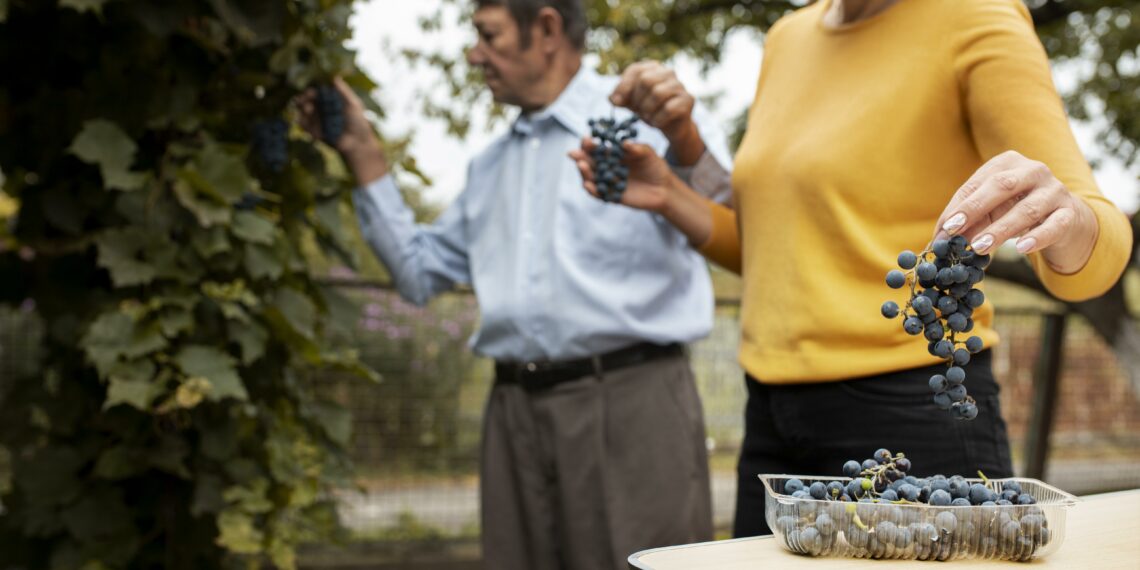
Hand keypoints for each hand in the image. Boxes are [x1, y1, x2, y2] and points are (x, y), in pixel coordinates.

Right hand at [295, 77, 378, 156]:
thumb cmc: (358, 121)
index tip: (311, 92)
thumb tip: (335, 77)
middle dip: (303, 99)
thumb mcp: (353, 104)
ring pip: (303, 112)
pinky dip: (301, 122)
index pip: (316, 92)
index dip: (311, 91)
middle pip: (306, 101)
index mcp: (329, 100)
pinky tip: (302, 119)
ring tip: (308, 109)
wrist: (358, 142)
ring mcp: (317, 120)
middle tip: (304, 100)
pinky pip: (304, 126)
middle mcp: (321, 108)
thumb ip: (344, 91)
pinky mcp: (314, 132)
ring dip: (302, 109)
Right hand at [568, 137, 676, 211]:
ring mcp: (608, 182)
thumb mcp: (648, 154)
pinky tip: (588, 185)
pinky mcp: (611, 196)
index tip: (586, 139)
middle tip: (573, 153)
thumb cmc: (655, 167)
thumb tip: (624, 143)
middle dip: (580, 156)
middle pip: (590, 162)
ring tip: (581, 165)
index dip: (590, 144)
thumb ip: (636, 149)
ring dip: (584, 172)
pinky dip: (592, 190)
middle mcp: (607, 167)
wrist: (664, 188)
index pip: (598, 147)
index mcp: (613, 154)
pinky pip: (599, 193)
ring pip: (591, 177)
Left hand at [609, 61, 703, 164]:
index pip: (635, 70)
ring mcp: (680, 85)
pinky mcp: (688, 100)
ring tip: (646, 117)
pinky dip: (658, 119)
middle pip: (646, 80)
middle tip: (638, 112)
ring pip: (658, 93)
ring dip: (647, 110)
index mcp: (653, 67)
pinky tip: (656, 123)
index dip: (623, 86)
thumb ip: (619, 98)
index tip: (616, 102)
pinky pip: (668, 109)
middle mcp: (668, 72)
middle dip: (638, 100)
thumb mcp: (631, 102)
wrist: (672, 125)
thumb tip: (612, 98)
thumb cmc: (650, 109)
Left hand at [933, 150, 1097, 272]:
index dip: (959, 206)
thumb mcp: (991, 210)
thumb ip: (969, 220)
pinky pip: (1054, 225)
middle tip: (954, 231)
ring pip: (1026, 209)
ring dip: (1000, 230)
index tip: (944, 228)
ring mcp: (1055, 190)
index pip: (978, 183)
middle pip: (1001, 186)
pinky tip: (1020, 249)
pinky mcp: (1070, 213)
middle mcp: (1034, 170)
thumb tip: (939, 240)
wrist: (1065, 218)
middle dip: (975, 209)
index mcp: (1008, 162)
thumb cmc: (1017, 209)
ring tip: (979, 247)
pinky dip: (1037, 237)